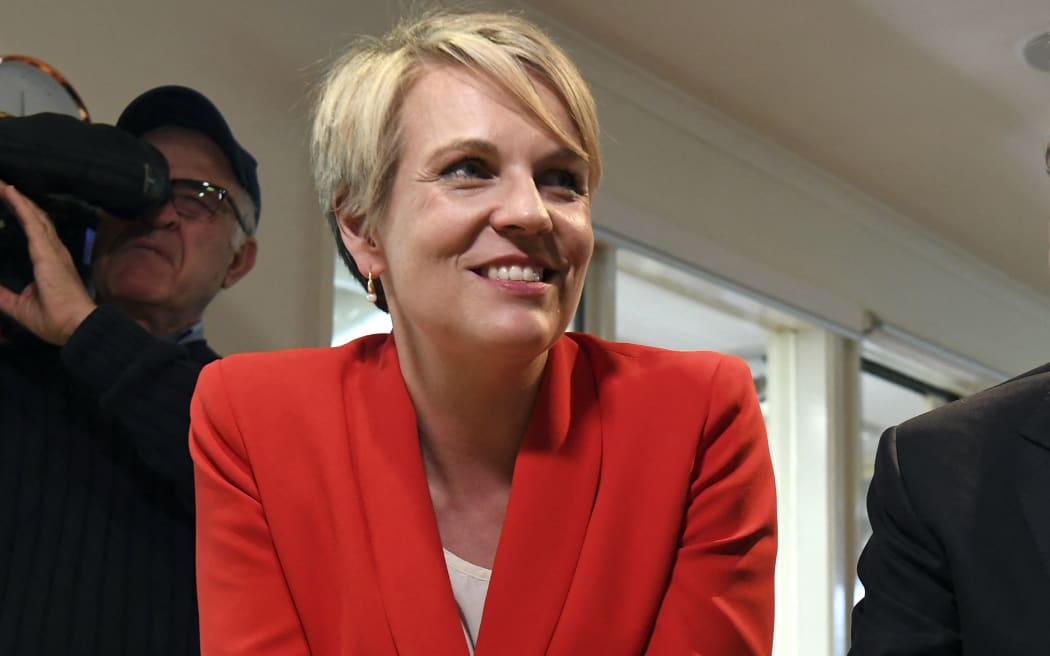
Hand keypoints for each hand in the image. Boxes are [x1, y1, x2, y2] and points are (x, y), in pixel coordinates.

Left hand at [0, 181, 95, 344]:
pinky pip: (32, 223)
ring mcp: (52, 250)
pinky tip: (10, 192)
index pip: (35, 232)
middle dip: (20, 202)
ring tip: (4, 185)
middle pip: (37, 219)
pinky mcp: (47, 252)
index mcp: (49, 262)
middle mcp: (54, 252)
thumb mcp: (20, 307)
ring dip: (18, 199)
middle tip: (3, 186)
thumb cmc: (55, 320)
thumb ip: (4, 295)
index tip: (9, 200)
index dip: (24, 215)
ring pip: (35, 216)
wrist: (75, 327)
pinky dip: (20, 206)